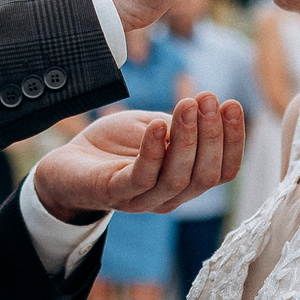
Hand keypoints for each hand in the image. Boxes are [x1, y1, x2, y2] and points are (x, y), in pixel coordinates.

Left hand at [32, 93, 244, 222]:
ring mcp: (143, 199)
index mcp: (186, 180)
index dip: (232, 140)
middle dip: (213, 136)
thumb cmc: (114, 145)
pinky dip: (153, 151)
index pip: (222, 171)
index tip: (231, 104)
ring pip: (178, 178)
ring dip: (188, 139)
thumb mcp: (156, 128)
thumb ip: (181, 124)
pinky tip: (157, 125)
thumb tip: (211, 103)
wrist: (67, 162)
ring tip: (188, 105)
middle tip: (209, 100)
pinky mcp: (115, 194)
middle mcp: (170, 196)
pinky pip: (141, 178)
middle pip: (205, 175)